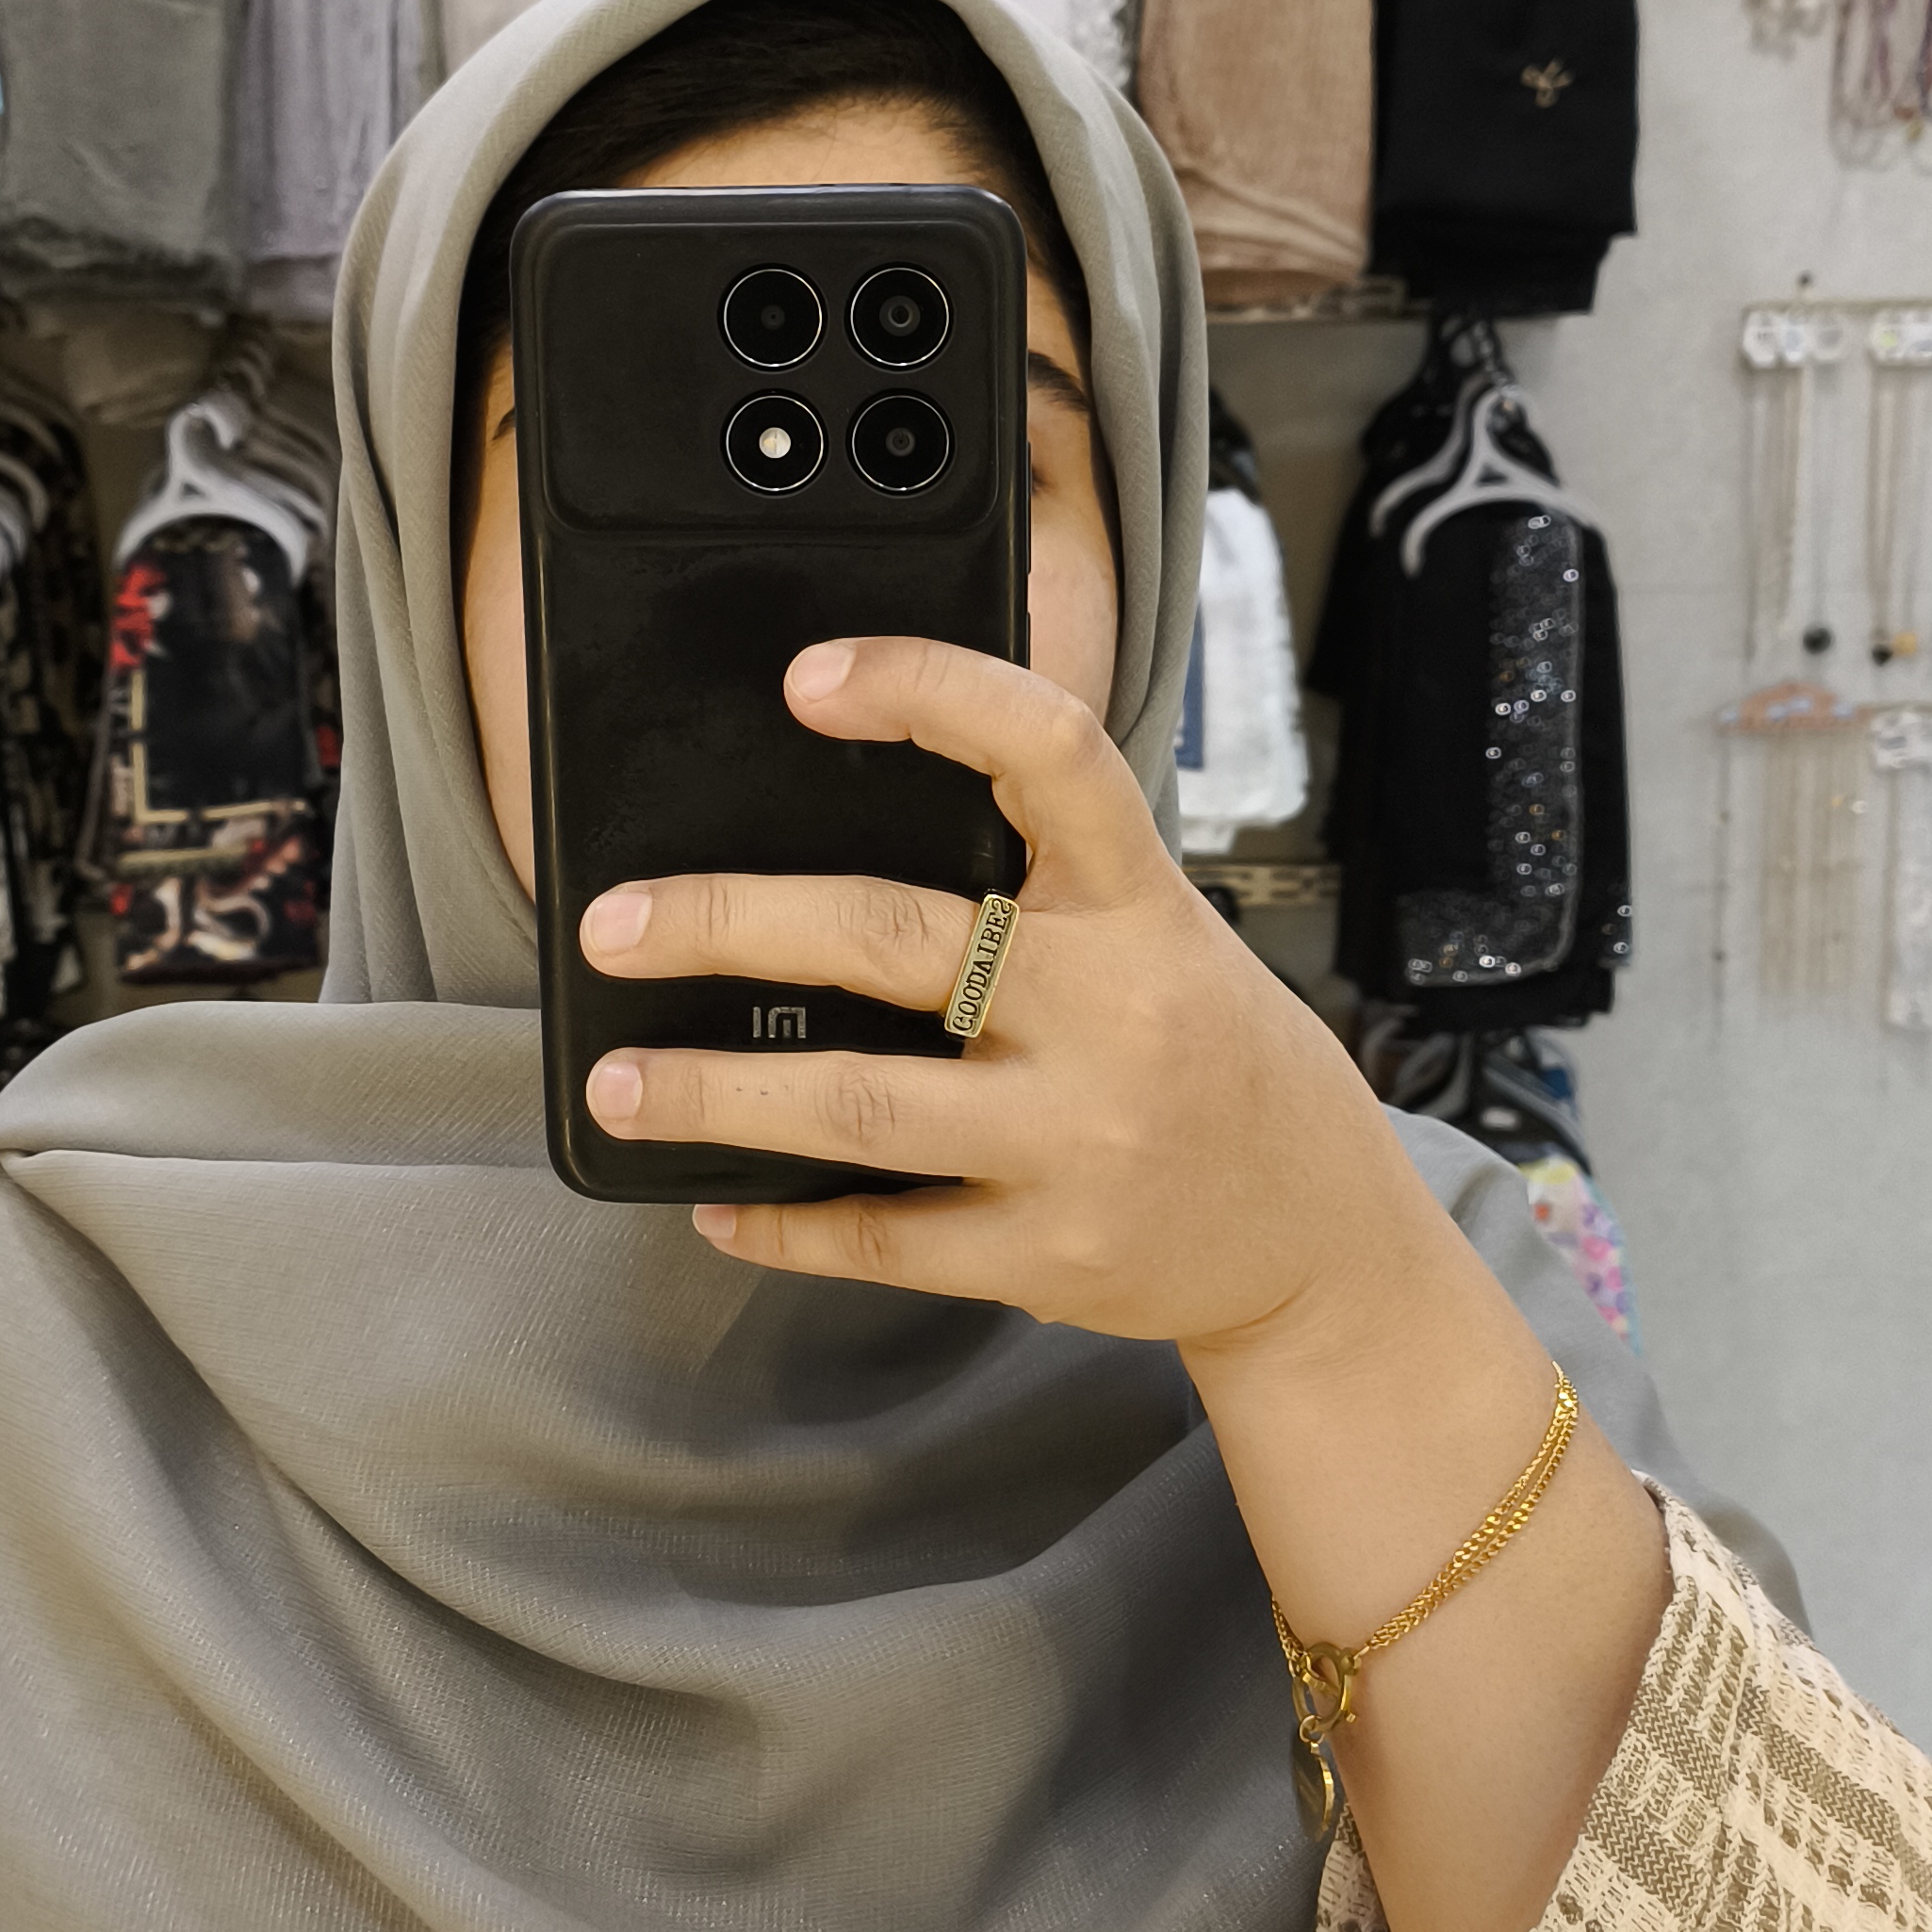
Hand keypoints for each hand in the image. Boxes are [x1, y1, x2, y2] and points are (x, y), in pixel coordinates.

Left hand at [577, 632, 1440, 1348]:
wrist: (1318, 1242)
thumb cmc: (1214, 1060)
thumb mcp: (1167, 936)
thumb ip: (1045, 889)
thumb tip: (840, 825)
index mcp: (1141, 907)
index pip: (1047, 754)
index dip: (931, 693)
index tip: (813, 679)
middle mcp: (1113, 1012)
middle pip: (891, 937)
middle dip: (727, 923)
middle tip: (612, 924)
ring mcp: (1080, 1140)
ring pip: (857, 1103)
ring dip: (712, 1091)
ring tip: (619, 1082)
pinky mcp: (1048, 1253)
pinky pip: (881, 1236)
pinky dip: (780, 1221)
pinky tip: (716, 1202)